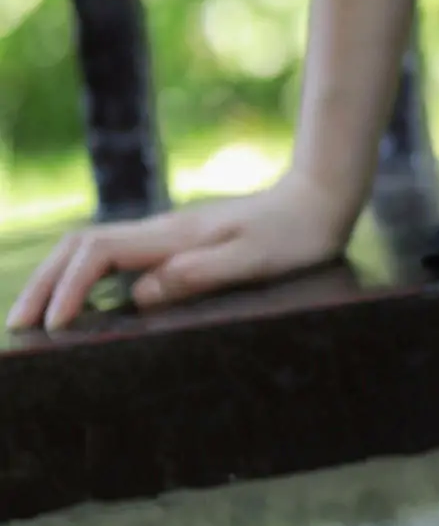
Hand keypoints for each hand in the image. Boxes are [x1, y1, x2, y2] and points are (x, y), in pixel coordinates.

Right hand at [5, 167, 358, 332]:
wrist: (320, 199)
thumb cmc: (296, 235)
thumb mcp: (253, 260)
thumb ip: (198, 275)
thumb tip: (140, 296)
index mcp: (173, 236)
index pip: (98, 255)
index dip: (68, 288)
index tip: (55, 327)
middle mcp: (161, 231)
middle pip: (80, 247)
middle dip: (44, 283)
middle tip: (18, 323)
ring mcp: (166, 234)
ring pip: (92, 248)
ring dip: (57, 278)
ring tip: (35, 316)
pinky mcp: (177, 242)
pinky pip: (115, 256)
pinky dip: (84, 276)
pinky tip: (83, 301)